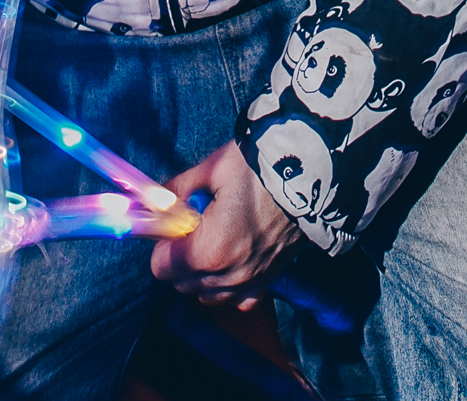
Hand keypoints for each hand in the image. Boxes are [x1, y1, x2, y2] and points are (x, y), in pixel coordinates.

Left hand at [150, 140, 298, 309]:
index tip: (172, 224)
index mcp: (209, 250)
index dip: (161, 243)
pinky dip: (229, 285)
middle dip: (178, 257)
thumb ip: (178, 188)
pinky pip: (238, 298)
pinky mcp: (270, 280)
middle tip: (191, 226)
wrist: (312, 175)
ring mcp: (251, 281)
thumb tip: (154, 198)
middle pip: (182, 283)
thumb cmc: (260, 168)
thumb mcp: (213, 169)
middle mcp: (229, 275)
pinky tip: (233, 257)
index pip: (162, 267)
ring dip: (201, 274)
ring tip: (212, 239)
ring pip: (207, 295)